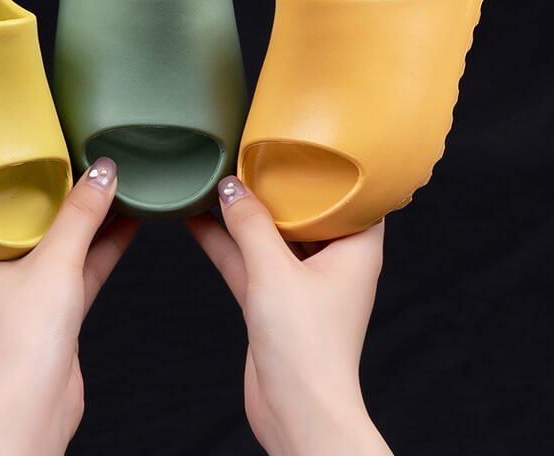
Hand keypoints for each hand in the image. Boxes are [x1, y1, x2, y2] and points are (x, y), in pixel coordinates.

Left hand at [0, 158, 138, 455]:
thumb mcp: (56, 261)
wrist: (34, 408)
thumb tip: (103, 171)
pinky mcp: (52, 314)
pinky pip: (78, 271)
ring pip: (65, 248)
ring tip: (124, 189)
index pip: (10, 204)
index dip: (41, 178)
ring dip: (95, 224)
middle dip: (74, 199)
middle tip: (101, 166)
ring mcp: (25, 296)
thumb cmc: (23, 341)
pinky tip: (128, 226)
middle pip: (41, 224)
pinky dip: (101, 250)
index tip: (68, 154)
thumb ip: (82, 214)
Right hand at [187, 176, 391, 455]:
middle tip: (248, 152)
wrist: (296, 412)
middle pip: (304, 210)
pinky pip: (249, 260)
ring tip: (213, 180)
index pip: (352, 195)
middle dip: (275, 185)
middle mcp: (333, 261)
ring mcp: (302, 281)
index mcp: (356, 248)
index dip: (330, 168)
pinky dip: (226, 242)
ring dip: (241, 214)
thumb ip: (250, 224)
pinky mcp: (275, 300)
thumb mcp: (274, 271)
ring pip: (269, 235)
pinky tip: (197, 219)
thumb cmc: (307, 347)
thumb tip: (230, 186)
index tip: (303, 142)